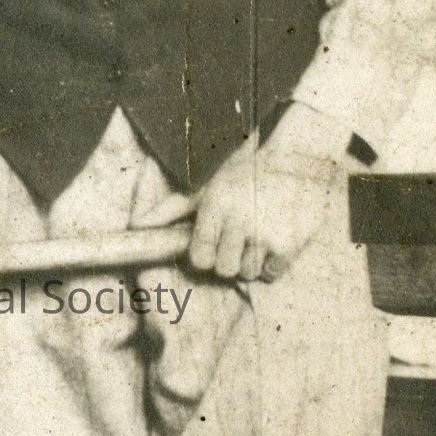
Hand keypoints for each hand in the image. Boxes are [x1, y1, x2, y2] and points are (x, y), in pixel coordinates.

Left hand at [187, 104, 352, 283]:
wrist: (298, 162)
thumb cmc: (246, 176)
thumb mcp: (208, 187)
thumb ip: (171, 208)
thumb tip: (137, 224)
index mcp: (216, 206)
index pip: (199, 258)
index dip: (206, 256)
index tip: (215, 246)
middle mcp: (239, 220)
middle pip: (224, 270)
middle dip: (230, 260)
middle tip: (240, 242)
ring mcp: (265, 233)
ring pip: (248, 273)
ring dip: (252, 262)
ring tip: (259, 238)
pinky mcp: (289, 244)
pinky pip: (271, 273)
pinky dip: (272, 264)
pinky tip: (275, 241)